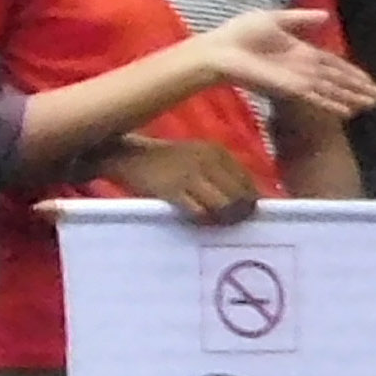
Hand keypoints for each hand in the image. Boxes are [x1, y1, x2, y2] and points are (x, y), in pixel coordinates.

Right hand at [100, 135, 262, 225]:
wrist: (126, 156)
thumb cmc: (166, 162)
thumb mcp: (197, 157)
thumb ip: (221, 173)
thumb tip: (250, 200)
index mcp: (217, 151)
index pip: (248, 182)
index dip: (249, 201)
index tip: (243, 212)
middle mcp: (207, 160)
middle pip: (239, 195)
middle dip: (239, 213)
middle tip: (232, 223)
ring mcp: (188, 174)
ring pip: (223, 204)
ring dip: (224, 219)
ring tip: (217, 223)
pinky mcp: (170, 189)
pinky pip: (198, 211)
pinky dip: (203, 219)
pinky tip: (198, 220)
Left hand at [194, 8, 375, 120]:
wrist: (220, 48)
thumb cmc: (241, 33)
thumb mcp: (275, 19)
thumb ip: (301, 19)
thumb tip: (325, 15)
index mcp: (301, 53)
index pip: (333, 64)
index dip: (352, 72)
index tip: (370, 80)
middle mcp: (303, 69)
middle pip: (337, 80)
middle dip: (358, 88)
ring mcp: (297, 80)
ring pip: (332, 90)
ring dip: (352, 97)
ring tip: (372, 105)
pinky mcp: (288, 88)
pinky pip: (315, 97)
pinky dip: (331, 103)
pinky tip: (347, 111)